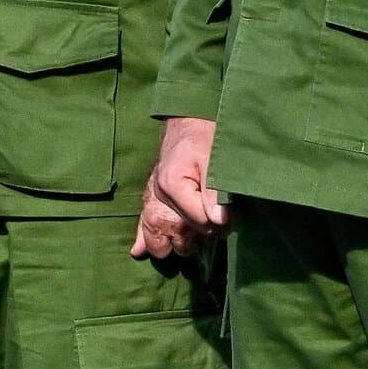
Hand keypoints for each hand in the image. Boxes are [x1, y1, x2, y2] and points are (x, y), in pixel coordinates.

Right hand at [131, 117, 228, 260]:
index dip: (217, 222)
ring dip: (174, 242)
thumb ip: (215, 191)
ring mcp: (152, 197)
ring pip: (157, 235)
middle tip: (214, 231)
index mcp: (173, 184)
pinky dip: (142, 238)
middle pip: (177, 233)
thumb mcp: (215, 159)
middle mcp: (158, 195)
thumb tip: (220, 221)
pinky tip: (138, 250)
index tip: (229, 218)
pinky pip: (143, 221)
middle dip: (197, 237)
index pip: (199, 220)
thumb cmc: (205, 135)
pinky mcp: (151, 196)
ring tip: (190, 243)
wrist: (189, 118)